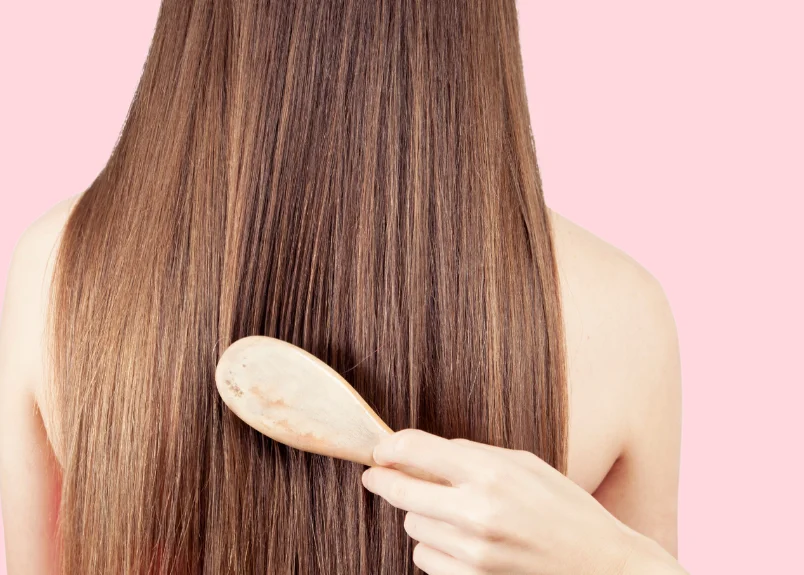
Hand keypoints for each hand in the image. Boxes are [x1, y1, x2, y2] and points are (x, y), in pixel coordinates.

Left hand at [361, 429, 634, 574]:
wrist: (601, 567)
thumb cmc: (566, 509)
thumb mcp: (525, 464)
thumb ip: (472, 454)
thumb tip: (422, 453)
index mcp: (492, 472)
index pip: (415, 450)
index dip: (389, 448)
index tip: (380, 451)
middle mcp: (477, 512)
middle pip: (401, 491)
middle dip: (385, 480)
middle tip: (378, 475)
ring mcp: (473, 553)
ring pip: (413, 526)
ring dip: (421, 515)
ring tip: (451, 511)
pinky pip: (426, 557)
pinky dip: (435, 547)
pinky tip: (461, 540)